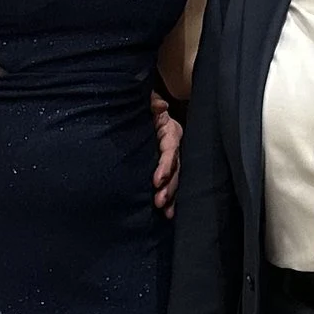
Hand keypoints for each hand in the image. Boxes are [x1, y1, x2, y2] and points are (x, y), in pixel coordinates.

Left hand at [152, 95, 182, 214]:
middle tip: (159, 201)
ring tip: (165, 211)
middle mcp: (173, 146)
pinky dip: (170, 198)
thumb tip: (160, 106)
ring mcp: (170, 158)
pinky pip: (170, 183)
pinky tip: (167, 213)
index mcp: (170, 131)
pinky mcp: (165, 167)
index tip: (157, 180)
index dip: (166, 165)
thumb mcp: (147, 100)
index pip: (171, 149)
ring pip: (175, 178)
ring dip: (171, 195)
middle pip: (176, 168)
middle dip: (170, 186)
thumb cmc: (143, 106)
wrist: (137, 112)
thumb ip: (153, 103)